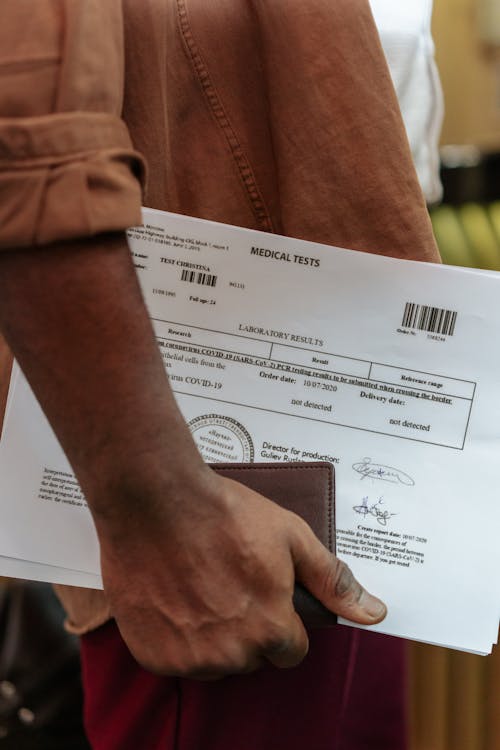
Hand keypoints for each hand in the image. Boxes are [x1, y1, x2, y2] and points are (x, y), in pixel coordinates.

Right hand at [97, 464, 385, 678]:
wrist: (155, 499)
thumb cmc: (225, 513)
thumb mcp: (291, 536)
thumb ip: (332, 581)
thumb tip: (374, 613)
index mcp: (271, 628)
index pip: (290, 650)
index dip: (279, 619)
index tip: (261, 593)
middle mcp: (232, 653)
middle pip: (250, 656)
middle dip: (245, 627)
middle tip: (226, 581)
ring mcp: (189, 657)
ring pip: (213, 660)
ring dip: (209, 635)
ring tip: (196, 584)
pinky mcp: (152, 654)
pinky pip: (174, 659)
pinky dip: (174, 636)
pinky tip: (172, 596)